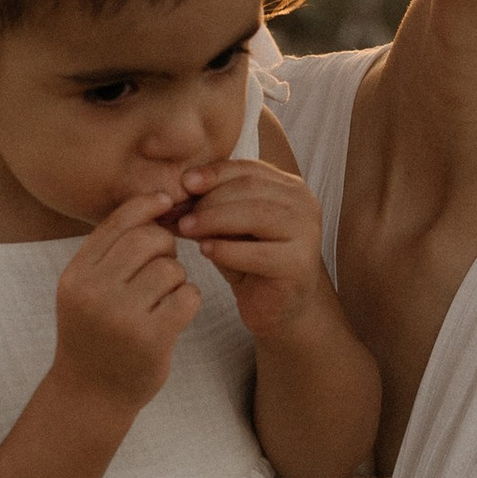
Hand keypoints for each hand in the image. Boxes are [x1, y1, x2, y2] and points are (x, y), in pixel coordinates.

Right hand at [51, 195, 198, 411]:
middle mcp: (94, 292)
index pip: (118, 222)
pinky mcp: (151, 338)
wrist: (90, 394)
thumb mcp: (85, 289)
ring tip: (162, 297)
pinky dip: (188, 300)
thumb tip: (156, 202)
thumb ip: (110, 250)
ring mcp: (123, 317)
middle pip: (149, 240)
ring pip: (172, 269)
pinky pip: (188, 296)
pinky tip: (174, 314)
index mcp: (76, 275)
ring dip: (177, 279)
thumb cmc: (94, 332)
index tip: (166, 203)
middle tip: (162, 266)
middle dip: (165, 247)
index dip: (147, 206)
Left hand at [171, 156, 329, 339]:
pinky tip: (205, 251)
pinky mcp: (299, 264)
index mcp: (289, 187)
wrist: (279, 309)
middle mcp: (304, 204)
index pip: (249, 169)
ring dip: (214, 219)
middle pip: (250, 187)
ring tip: (187, 229)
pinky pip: (257, 252)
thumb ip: (208, 208)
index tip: (184, 182)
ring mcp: (306, 233)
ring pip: (255, 214)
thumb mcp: (227, 229)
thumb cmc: (250, 264)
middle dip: (210, 198)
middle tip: (180, 214)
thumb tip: (170, 196)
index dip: (214, 173)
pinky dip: (227, 249)